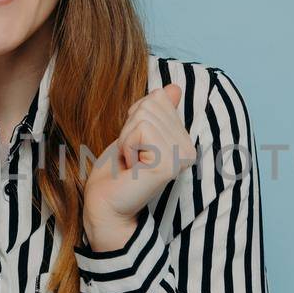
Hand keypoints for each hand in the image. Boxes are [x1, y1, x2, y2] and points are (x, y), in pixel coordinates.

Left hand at [82, 83, 195, 250]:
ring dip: (127, 138)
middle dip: (130, 127)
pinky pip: (141, 130)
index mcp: (184, 140)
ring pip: (145, 115)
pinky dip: (126, 145)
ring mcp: (182, 156)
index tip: (135, 146)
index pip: (159, 98)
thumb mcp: (136, 133)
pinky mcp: (169, 163)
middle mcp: (189, 148)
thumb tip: (174, 87)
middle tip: (131, 156)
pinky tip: (132, 168)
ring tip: (131, 163)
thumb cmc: (116, 171)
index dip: (135, 118)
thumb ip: (157, 112)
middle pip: (151, 104)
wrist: (105, 205)